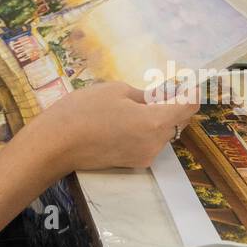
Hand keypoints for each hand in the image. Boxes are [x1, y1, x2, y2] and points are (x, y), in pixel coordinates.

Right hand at [30, 80, 198, 173]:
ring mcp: (145, 156)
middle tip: (162, 89)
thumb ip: (143, 95)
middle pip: (178, 122)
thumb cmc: (83, 111)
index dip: (191, 92)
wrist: (55, 144)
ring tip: (139, 103)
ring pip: (163, 133)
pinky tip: (127, 119)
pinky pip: (149, 142)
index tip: (188, 82)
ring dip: (159, 118)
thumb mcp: (115, 91)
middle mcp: (156, 144)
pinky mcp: (132, 163)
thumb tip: (157, 98)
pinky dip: (146, 130)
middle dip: (175, 105)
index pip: (188, 107)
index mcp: (155, 122)